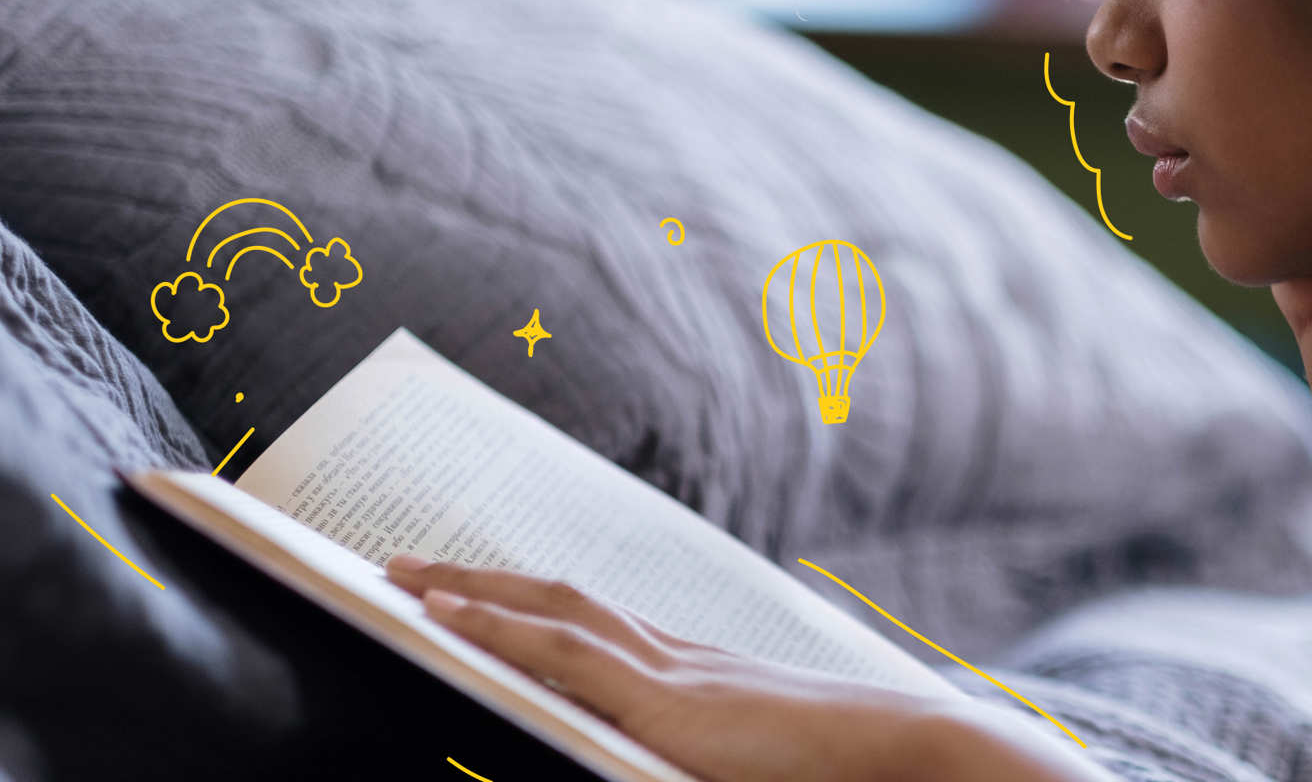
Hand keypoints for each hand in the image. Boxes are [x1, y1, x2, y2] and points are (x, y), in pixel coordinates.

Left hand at [382, 555, 1105, 781]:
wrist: (906, 751)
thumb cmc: (835, 769)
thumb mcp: (741, 761)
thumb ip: (683, 752)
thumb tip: (630, 753)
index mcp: (689, 672)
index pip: (587, 620)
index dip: (520, 603)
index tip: (464, 590)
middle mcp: (673, 656)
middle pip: (554, 598)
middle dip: (471, 581)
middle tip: (392, 564)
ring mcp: (671, 672)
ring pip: (549, 612)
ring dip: (466, 592)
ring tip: (395, 577)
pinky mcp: (671, 702)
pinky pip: (564, 653)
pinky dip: (498, 628)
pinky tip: (444, 619)